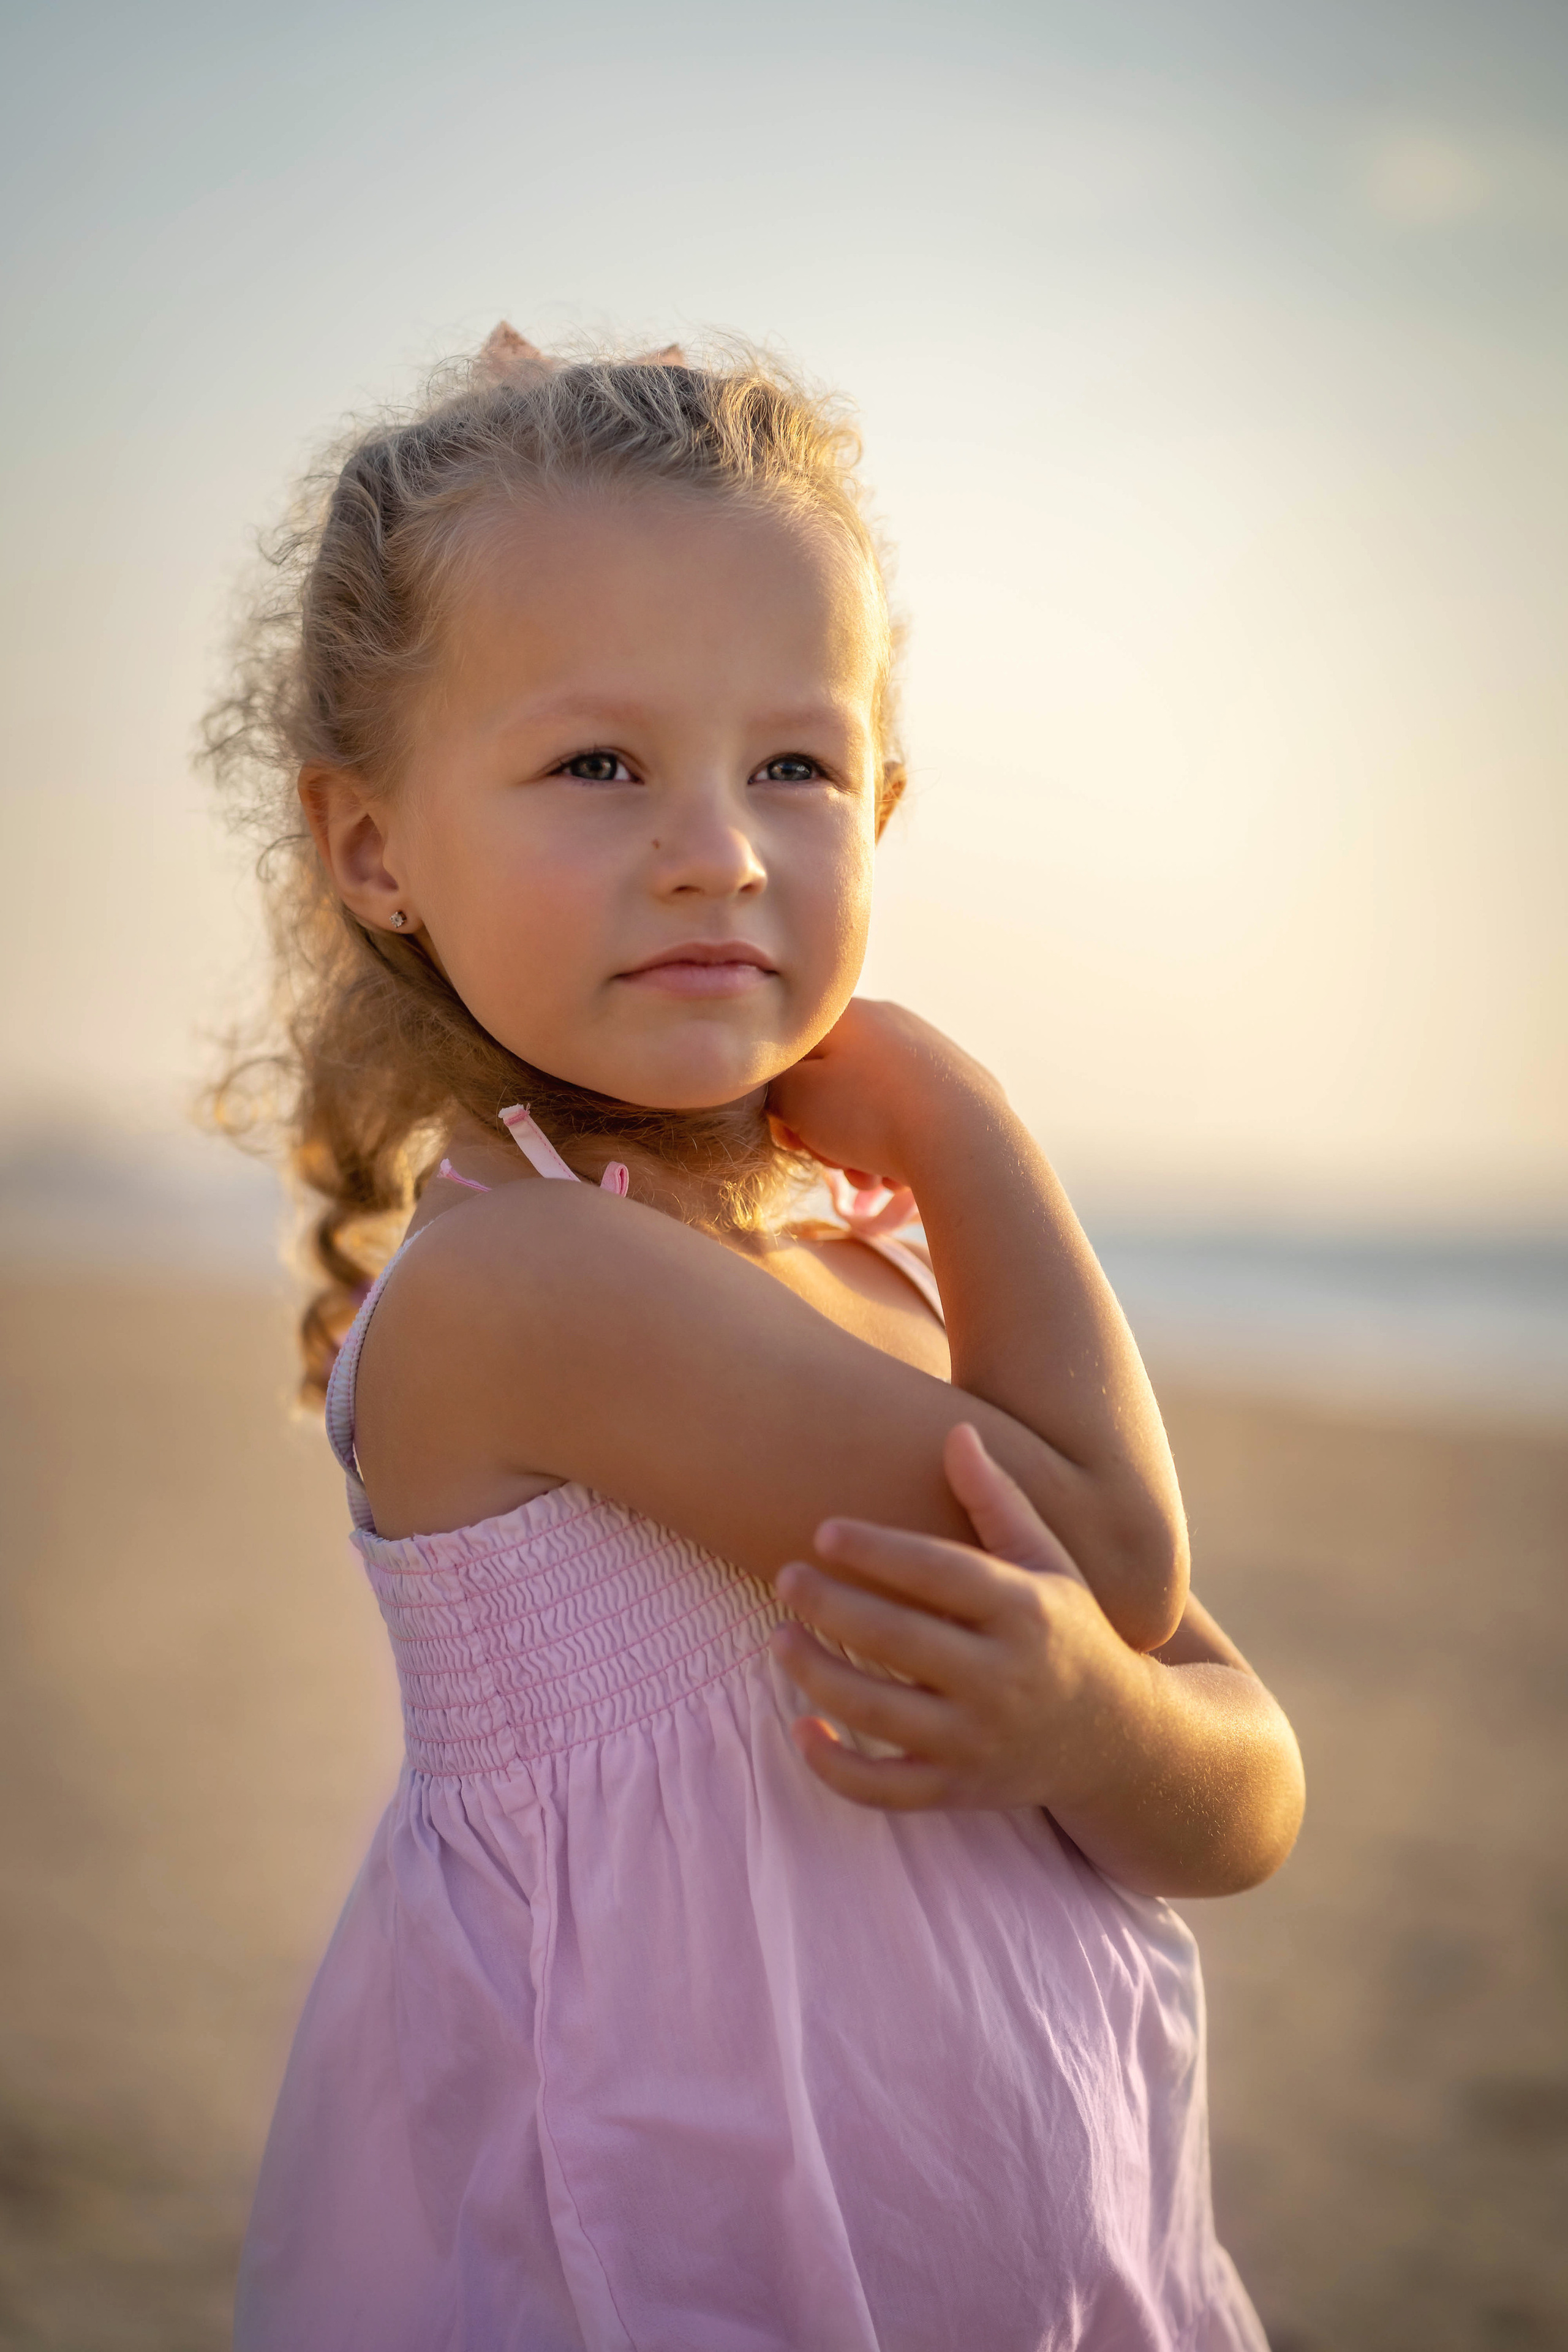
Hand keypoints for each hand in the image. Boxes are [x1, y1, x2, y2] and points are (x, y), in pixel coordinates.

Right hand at [765, 999, 999, 1192]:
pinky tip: (899, 1174)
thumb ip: (772, 1088)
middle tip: (830, 1162)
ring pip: (872, 1105)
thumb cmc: (869, 1115)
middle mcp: (893, 1022)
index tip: (791, 1135)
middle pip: (834, 1081)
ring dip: (858, 1148)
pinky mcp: (962, 1086)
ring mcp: (933, 1052)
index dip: (784, 1099)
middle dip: (825, 1131)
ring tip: (868, 1178)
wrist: (964, 1140)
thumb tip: (782, 1092)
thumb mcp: (796, 1099)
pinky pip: (910, 1116)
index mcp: (850, 1013)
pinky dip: (897, 1146)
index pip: (795, 1052)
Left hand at [769, 1424, 1138, 1812]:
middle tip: (784, 1579)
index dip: (878, 1551)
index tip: (823, 1531)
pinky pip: (887, 1789)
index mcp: (1028, 1611)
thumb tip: (957, 1430)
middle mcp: (1005, 1678)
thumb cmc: (1073, 1633)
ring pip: (882, 1715)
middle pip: (901, 1642)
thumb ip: (999, 1501)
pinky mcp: (962, 1790)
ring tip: (778, 1639)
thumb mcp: (1050, 1563)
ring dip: (820, 1678)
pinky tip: (800, 1730)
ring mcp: (981, 1741)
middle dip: (833, 1608)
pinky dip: (837, 1768)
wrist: (1123, 1743)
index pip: (941, 1573)